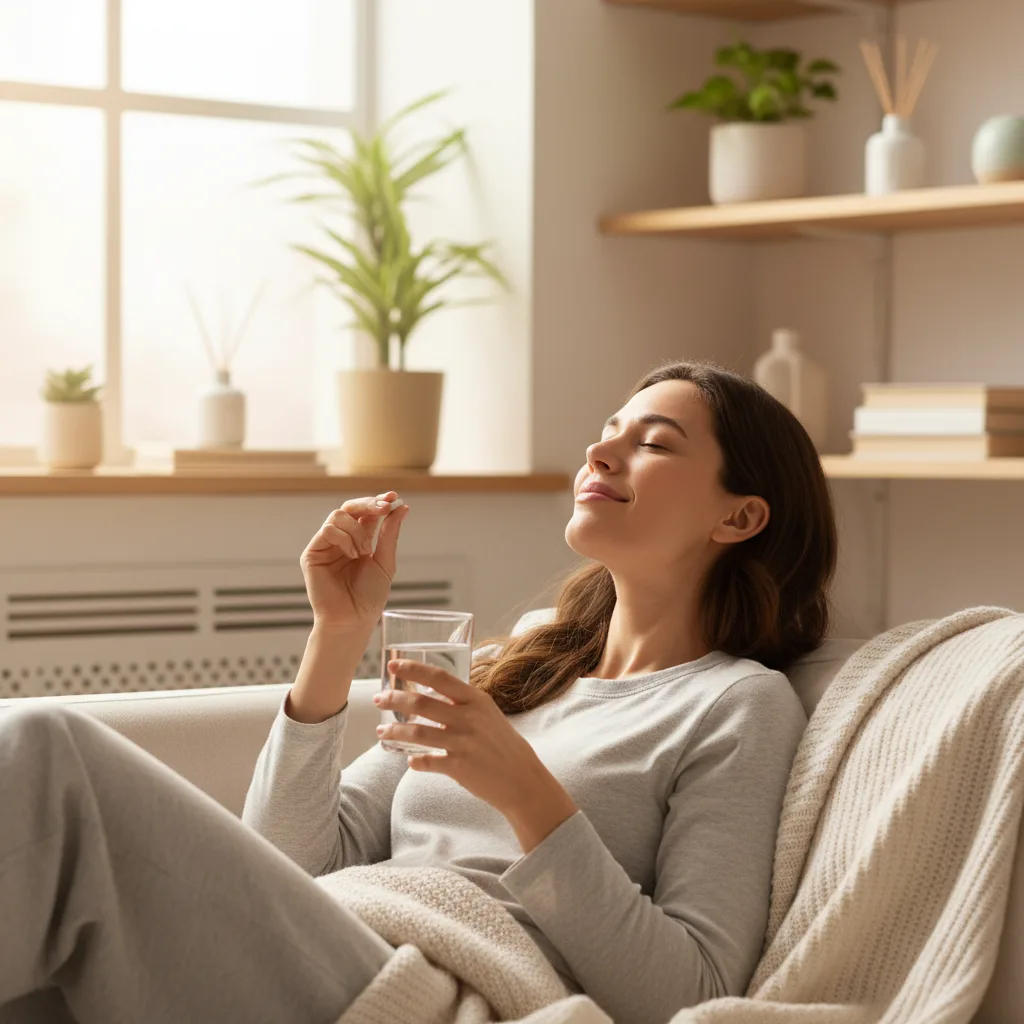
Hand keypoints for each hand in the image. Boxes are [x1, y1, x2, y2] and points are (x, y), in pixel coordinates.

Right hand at [300, 492, 410, 632]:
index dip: (379, 502)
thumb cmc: (368, 597)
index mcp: (359, 540)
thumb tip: (402, 508)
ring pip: (338, 515)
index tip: (393, 497)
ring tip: (365, 551)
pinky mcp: (312, 553)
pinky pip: (327, 530)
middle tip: (384, 507)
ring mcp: (326, 546)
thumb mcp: (385, 562)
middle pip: (351, 507)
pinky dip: (344, 538)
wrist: (353, 619)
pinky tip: (352, 555)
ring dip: (357, 529)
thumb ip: (390, 534)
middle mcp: (342, 540)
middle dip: (369, 504)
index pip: (367, 513)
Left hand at [374, 658, 578, 852]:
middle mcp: (468, 718)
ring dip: (395, 730)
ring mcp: (463, 743)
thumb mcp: (487, 714)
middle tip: (378, 699)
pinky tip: (409, 760)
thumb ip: (462, 704)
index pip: (440, 677)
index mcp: (476, 700)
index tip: (393, 665)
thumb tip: (431, 694)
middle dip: (395, 699)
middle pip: (422, 702)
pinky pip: (428, 762)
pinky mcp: (459, 767)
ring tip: (381, 731)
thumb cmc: (502, 743)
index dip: (414, 669)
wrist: (523, 778)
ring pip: (418, 732)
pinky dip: (415, 761)